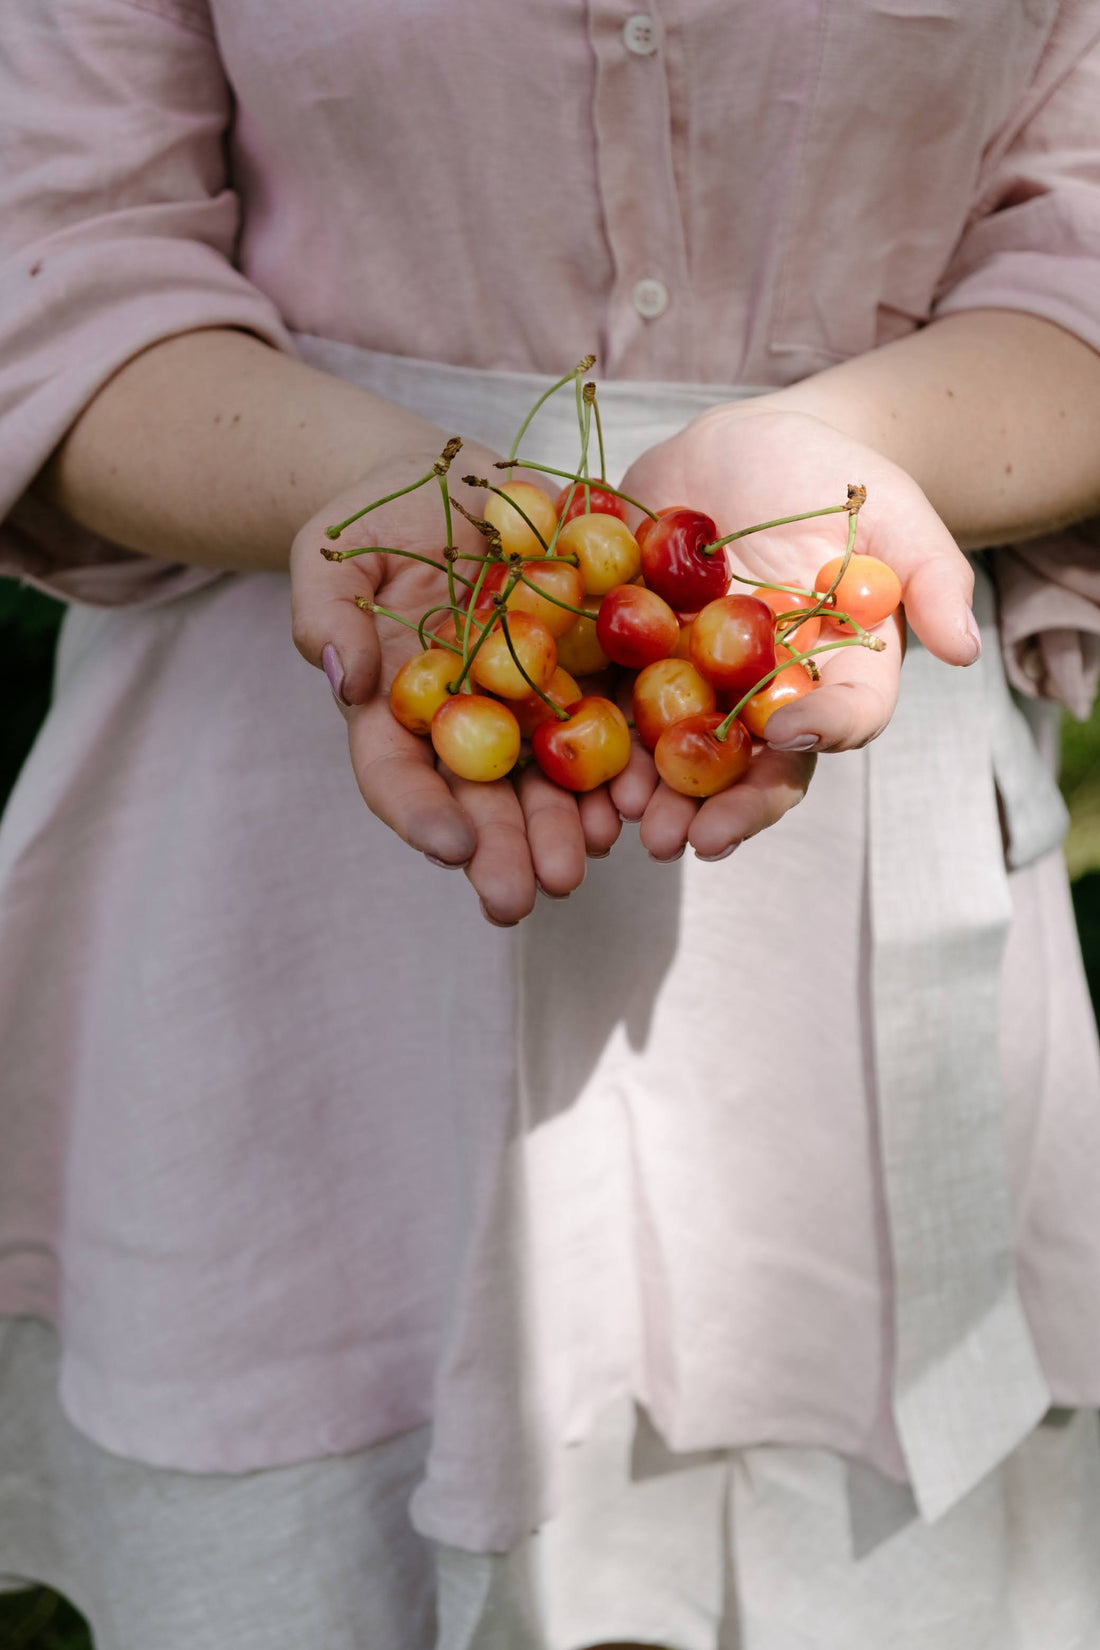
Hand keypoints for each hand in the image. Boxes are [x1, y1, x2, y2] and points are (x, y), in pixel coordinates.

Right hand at [290, 447, 620, 923]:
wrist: (454, 484)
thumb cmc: (373, 525)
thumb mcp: (330, 554)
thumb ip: (326, 613)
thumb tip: (345, 681)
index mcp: (399, 710)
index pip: (397, 773)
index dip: (418, 812)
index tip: (448, 845)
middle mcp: (470, 723)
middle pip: (483, 798)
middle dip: (503, 848)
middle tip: (520, 897)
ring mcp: (533, 702)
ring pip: (552, 780)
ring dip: (568, 826)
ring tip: (586, 858)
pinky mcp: (592, 668)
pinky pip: (617, 723)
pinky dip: (631, 763)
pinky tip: (644, 795)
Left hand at [610, 405, 978, 858]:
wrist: (740, 447)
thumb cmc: (830, 477)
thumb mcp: (891, 508)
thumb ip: (930, 574)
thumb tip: (962, 649)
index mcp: (838, 670)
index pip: (844, 715)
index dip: (823, 730)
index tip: (790, 733)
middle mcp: (768, 695)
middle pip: (756, 765)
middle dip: (726, 805)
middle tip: (693, 838)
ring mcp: (698, 685)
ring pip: (681, 755)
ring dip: (656, 794)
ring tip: (630, 818)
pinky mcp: (634, 660)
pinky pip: (615, 709)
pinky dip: (596, 743)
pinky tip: (578, 772)